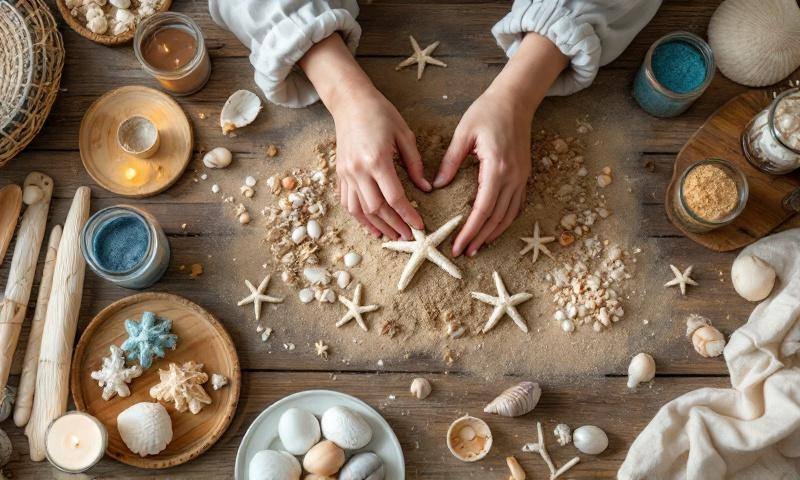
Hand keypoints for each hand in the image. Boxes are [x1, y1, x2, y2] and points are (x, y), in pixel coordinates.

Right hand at [299, 34, 429, 239]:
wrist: (350, 102)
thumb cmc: (381, 114)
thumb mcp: (405, 135)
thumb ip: (415, 164)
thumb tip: (427, 189)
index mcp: (377, 160)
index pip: (394, 198)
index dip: (408, 215)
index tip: (420, 226)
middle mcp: (358, 170)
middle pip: (376, 208)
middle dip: (394, 226)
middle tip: (408, 237)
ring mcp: (346, 173)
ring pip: (359, 210)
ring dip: (375, 226)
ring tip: (390, 236)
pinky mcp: (339, 174)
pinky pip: (347, 202)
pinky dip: (359, 217)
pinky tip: (371, 225)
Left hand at [433, 32, 568, 256]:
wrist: (516, 99)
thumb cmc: (487, 112)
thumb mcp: (463, 133)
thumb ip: (450, 161)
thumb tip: (438, 185)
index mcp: (496, 168)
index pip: (483, 209)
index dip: (470, 230)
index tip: (457, 245)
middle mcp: (512, 176)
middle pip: (497, 217)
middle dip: (480, 238)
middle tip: (463, 252)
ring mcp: (521, 177)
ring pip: (509, 215)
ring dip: (493, 233)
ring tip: (477, 247)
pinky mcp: (523, 174)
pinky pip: (516, 205)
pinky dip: (504, 220)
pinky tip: (493, 229)